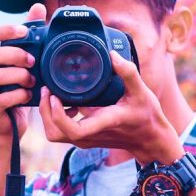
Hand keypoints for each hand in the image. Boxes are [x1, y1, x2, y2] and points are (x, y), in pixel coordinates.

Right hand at [0, 4, 45, 138]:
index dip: (4, 31)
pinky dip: (19, 95)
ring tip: (32, 80)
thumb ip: (28, 35)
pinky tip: (28, 94)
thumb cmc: (15, 87)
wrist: (10, 123)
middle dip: (16, 55)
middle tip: (33, 60)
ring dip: (20, 76)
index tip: (25, 31)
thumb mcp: (22, 61)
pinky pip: (2, 98)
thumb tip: (38, 7)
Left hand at [39, 50, 184, 164]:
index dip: (57, 114)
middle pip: (54, 133)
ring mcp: (86, 139)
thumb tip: (113, 54)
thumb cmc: (147, 117)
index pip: (72, 129)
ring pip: (55, 134)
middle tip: (47, 90)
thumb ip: (128, 73)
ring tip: (52, 94)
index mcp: (103, 123)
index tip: (54, 95)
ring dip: (48, 115)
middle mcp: (90, 135)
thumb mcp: (142, 92)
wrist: (150, 140)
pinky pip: (61, 131)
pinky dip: (56, 117)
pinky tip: (66, 102)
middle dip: (45, 112)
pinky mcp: (84, 138)